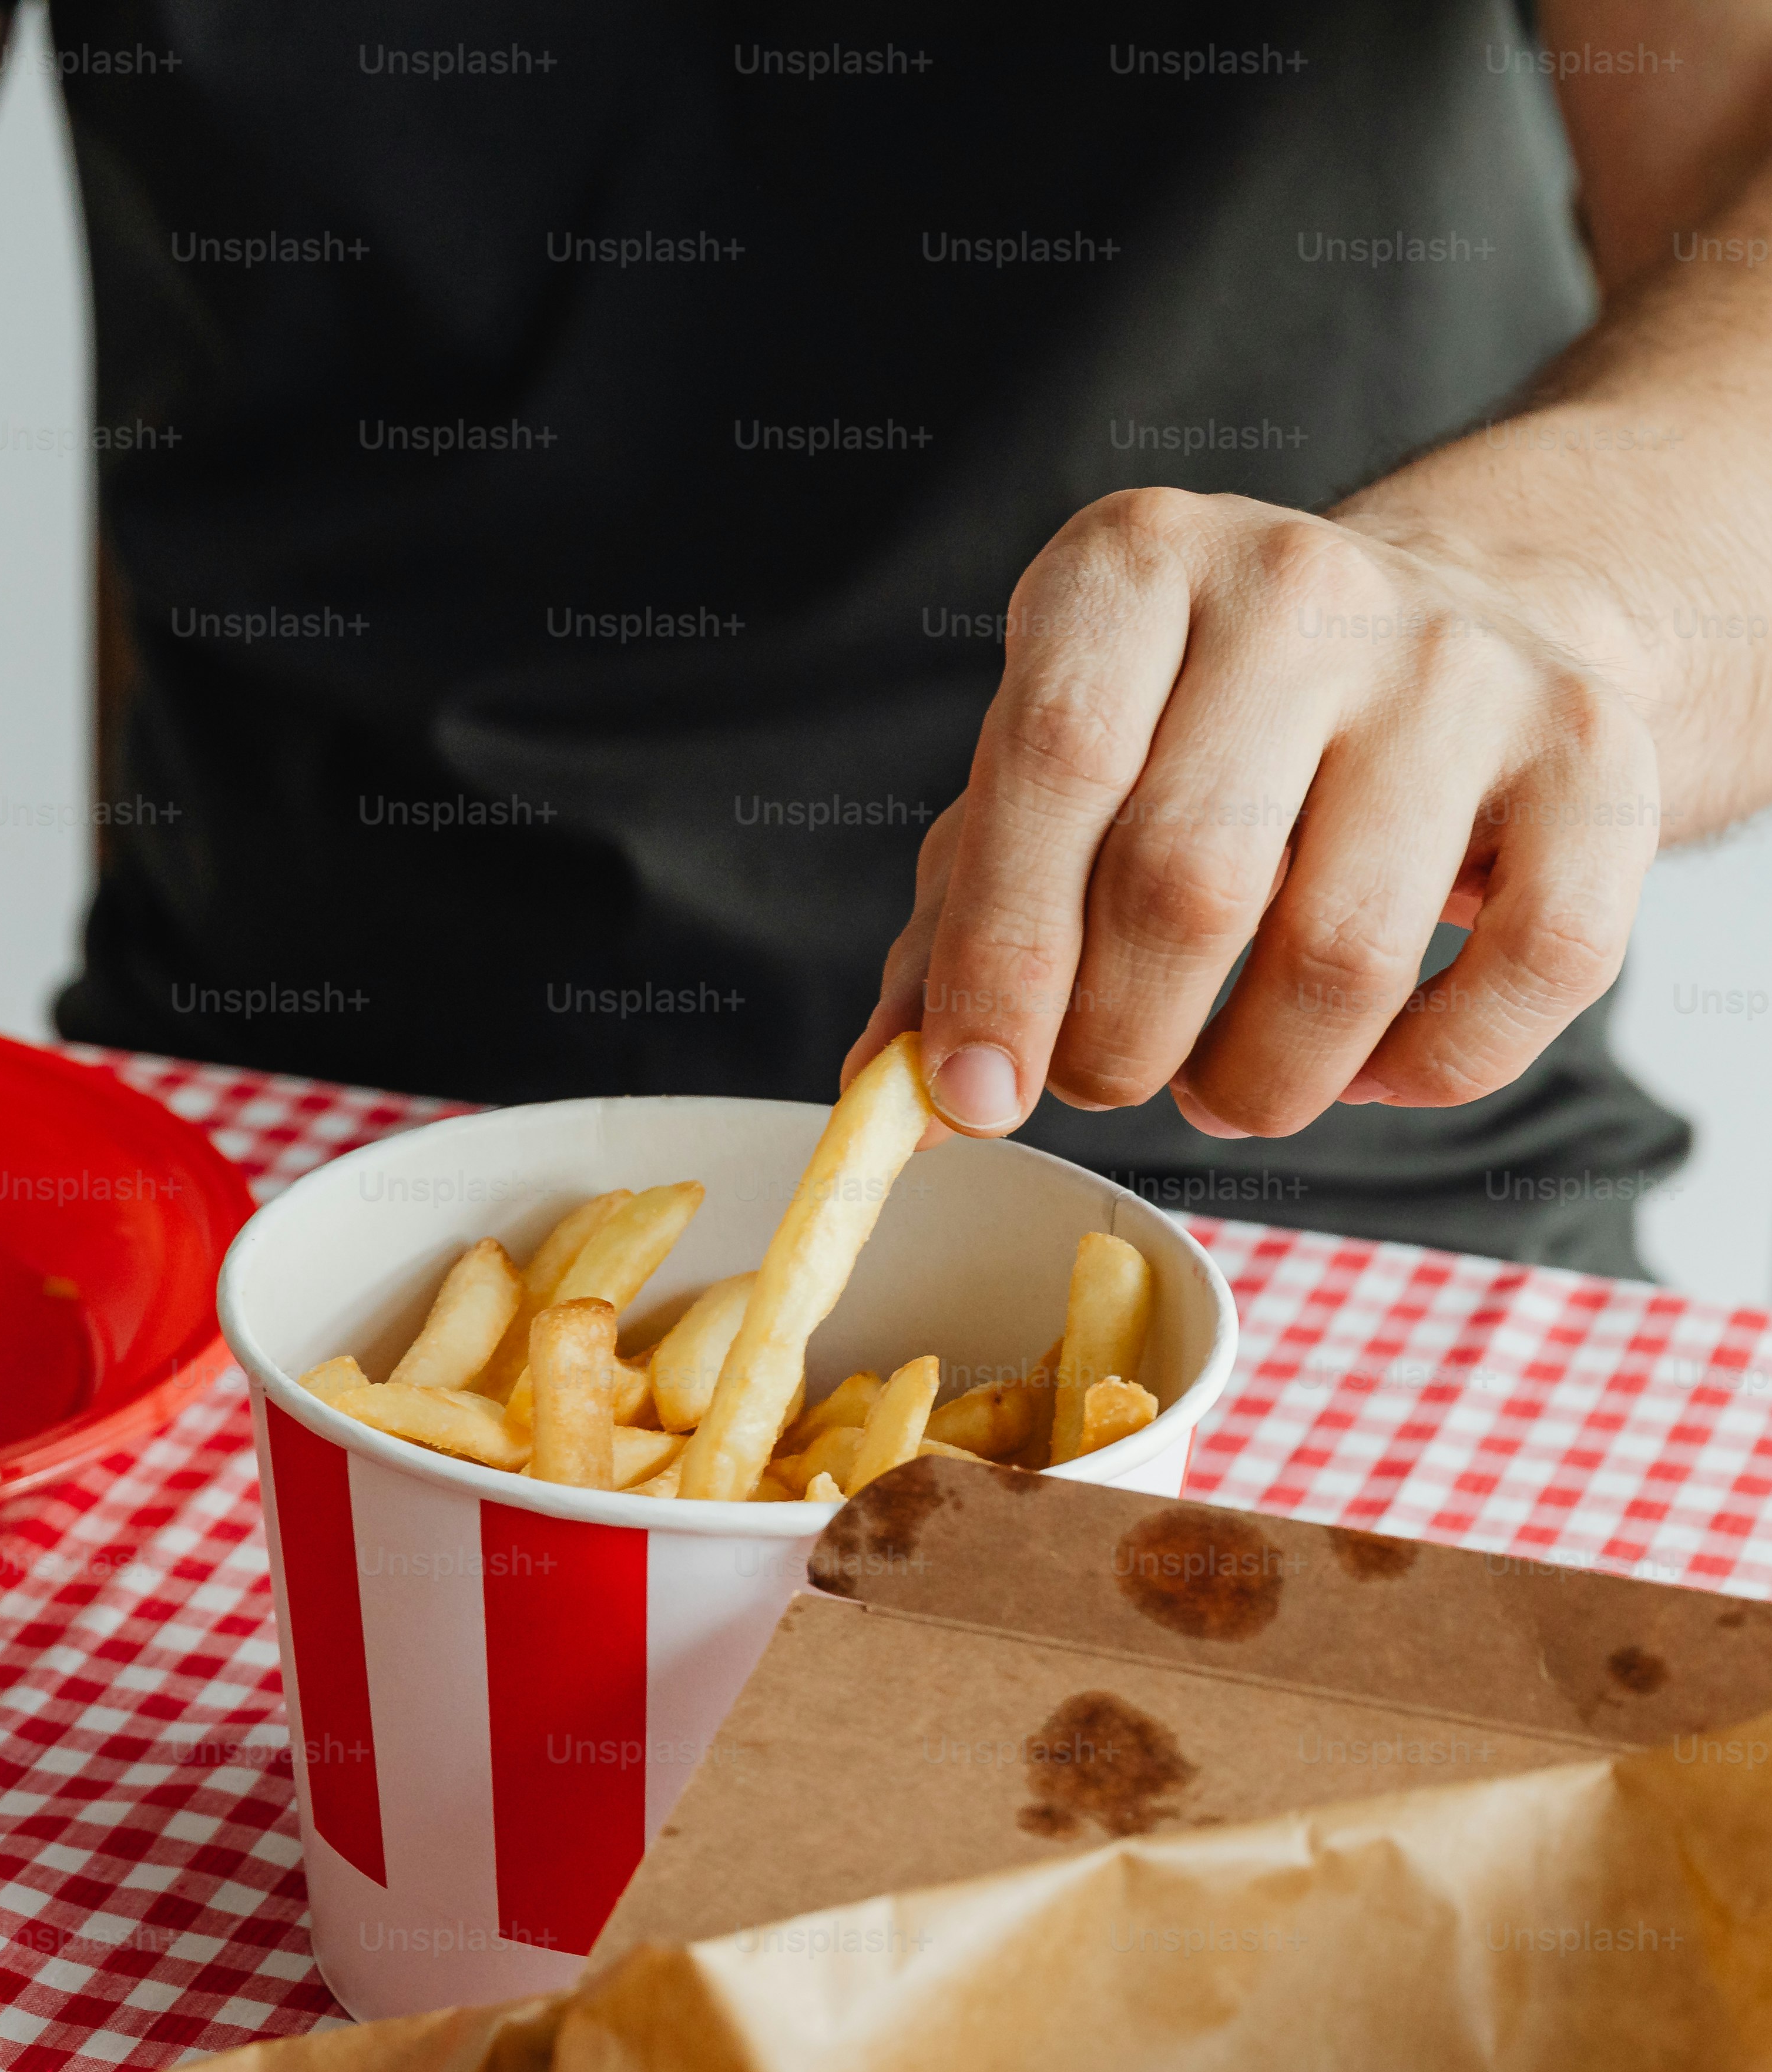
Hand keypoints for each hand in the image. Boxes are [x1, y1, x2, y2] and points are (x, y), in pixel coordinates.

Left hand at [850, 489, 1660, 1138]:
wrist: (1450, 622)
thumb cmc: (1195, 728)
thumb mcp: (1048, 779)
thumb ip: (956, 928)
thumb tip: (887, 1091)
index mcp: (1129, 566)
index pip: (1051, 768)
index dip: (1001, 961)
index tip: (971, 1093)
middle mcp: (1299, 586)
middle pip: (1185, 881)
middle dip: (1118, 1040)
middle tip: (1104, 1080)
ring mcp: (1462, 662)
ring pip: (1343, 954)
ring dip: (1261, 1079)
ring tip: (1223, 1087)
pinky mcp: (1595, 753)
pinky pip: (1531, 969)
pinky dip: (1435, 1067)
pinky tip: (1372, 1067)